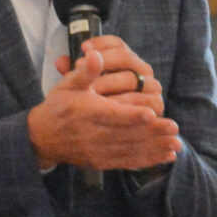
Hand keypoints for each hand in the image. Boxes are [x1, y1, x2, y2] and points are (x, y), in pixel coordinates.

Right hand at [29, 49, 181, 171]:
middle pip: (126, 135)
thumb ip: (86, 71)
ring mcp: (98, 151)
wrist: (41, 137)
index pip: (112, 114)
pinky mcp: (101, 161)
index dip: (131, 115)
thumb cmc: (58, 106)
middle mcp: (93, 134)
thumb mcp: (68, 85)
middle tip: (174, 129)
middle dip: (151, 133)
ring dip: (154, 149)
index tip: (151, 114)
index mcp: (87, 113)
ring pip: (129, 150)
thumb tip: (95, 53)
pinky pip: (126, 162)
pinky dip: (146, 161)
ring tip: (175, 145)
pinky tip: (163, 158)